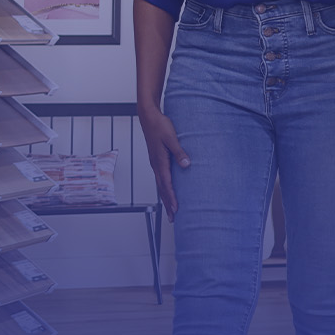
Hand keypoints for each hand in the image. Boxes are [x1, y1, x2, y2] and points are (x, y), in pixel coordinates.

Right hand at [138, 105, 187, 220]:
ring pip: (160, 185)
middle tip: (173, 218)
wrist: (148, 116)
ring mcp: (155, 163)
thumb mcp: (172, 138)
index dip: (172, 198)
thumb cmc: (160, 125)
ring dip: (166, 198)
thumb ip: (179, 152)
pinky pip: (160, 178)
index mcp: (159, 161)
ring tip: (171, 210)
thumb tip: (186, 165)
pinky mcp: (156, 160)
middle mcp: (156, 165)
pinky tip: (168, 191)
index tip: (176, 209)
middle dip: (168, 204)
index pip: (166, 184)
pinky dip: (164, 188)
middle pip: (162, 189)